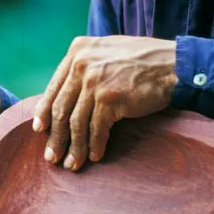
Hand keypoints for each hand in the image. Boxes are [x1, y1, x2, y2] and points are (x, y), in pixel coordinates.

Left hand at [32, 35, 177, 169]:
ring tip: (71, 164)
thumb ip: (85, 66)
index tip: (40, 129)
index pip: (54, 86)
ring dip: (73, 147)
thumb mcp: (106, 51)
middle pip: (61, 107)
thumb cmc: (142, 60)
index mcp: (77, 50)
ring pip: (76, 122)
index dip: (45, 111)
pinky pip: (96, 129)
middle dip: (55, 136)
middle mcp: (81, 64)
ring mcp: (94, 81)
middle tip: (51, 156)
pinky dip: (94, 145)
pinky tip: (95, 156)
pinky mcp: (109, 99)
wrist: (173, 64)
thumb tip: (67, 95)